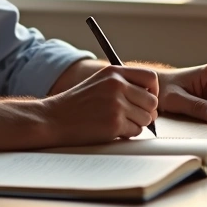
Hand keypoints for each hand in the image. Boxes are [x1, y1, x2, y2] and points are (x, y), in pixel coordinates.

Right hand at [40, 65, 159, 145]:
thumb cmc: (76, 104)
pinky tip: (111, 130)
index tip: (147, 99)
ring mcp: (116, 105)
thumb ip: (123, 84)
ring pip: (146, 118)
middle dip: (146, 112)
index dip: (153, 91)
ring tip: (118, 122)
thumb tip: (151, 97)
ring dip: (136, 124)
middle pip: (152, 101)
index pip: (150, 77)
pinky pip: (136, 131)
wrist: (53, 119)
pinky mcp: (114, 124)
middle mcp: (117, 85)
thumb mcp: (99, 82)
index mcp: (114, 72)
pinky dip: (127, 134)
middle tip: (133, 116)